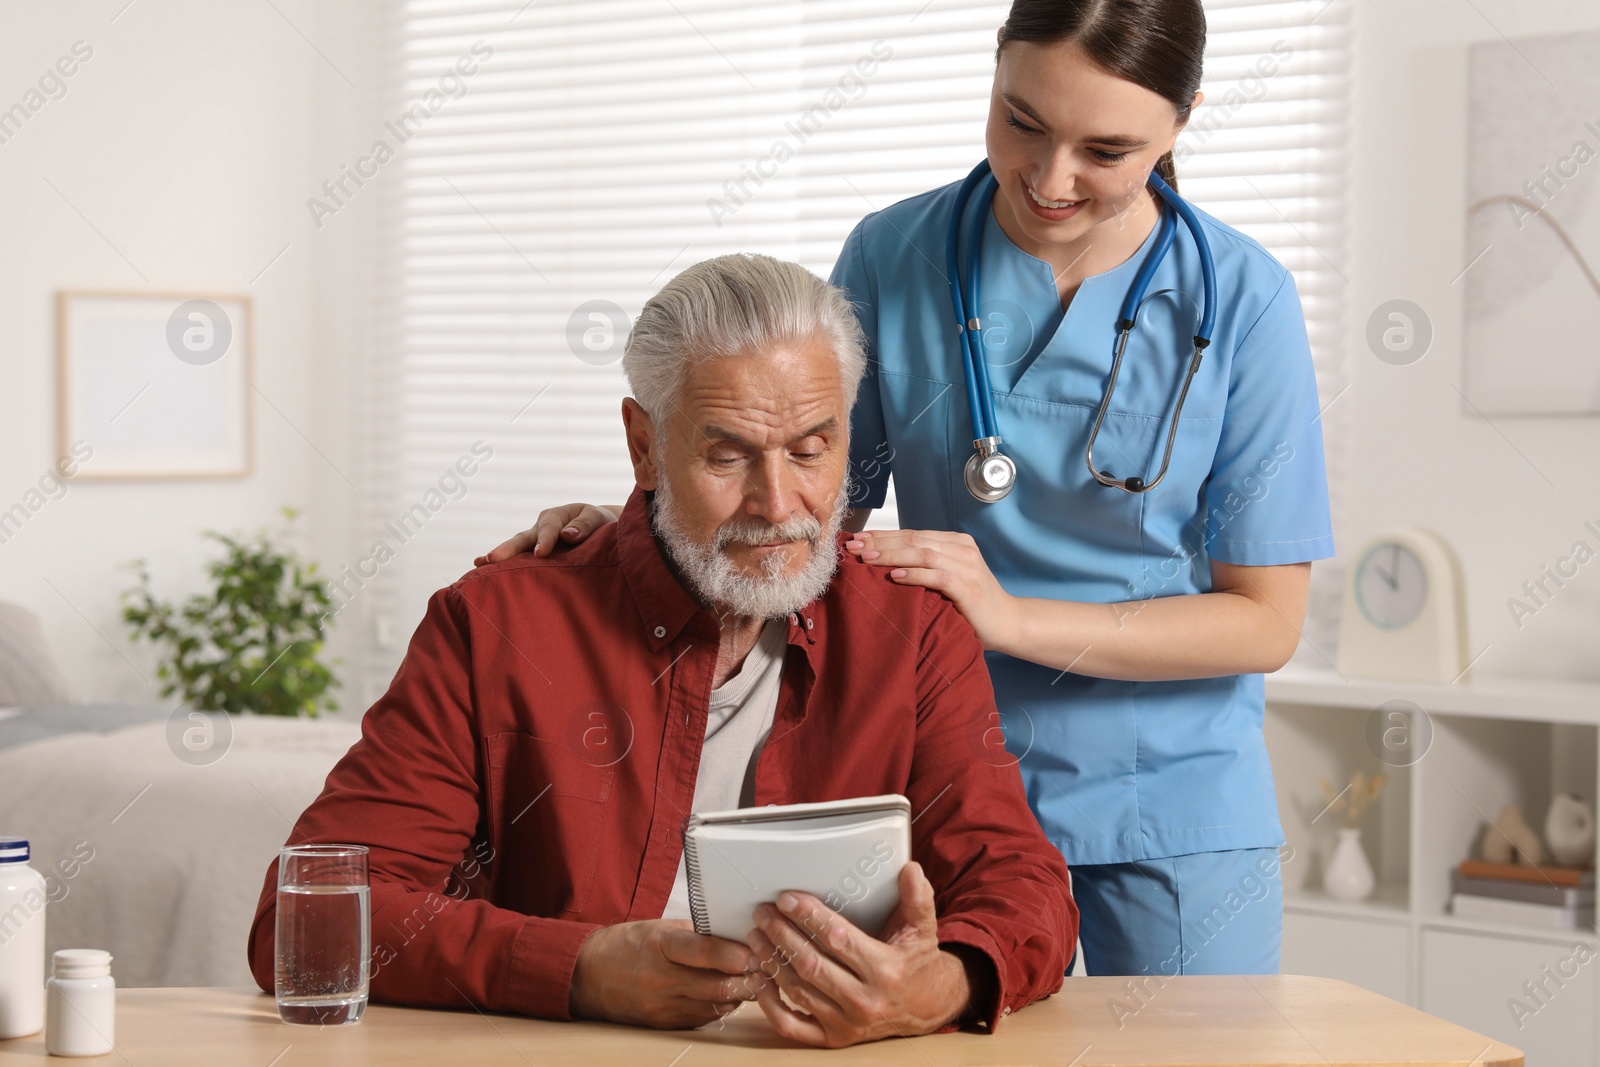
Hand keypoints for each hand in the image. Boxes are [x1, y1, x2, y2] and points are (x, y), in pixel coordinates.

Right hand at [473, 503, 620, 565]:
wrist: (599, 528)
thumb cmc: (600, 524)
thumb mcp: (597, 520)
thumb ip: (585, 526)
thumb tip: (567, 534)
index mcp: (557, 516)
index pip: (550, 529)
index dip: (545, 540)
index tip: (541, 554)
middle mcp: (541, 526)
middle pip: (523, 537)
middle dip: (509, 548)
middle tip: (493, 558)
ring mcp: (534, 539)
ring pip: (516, 547)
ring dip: (499, 555)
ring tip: (479, 564)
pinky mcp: (533, 552)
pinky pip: (518, 557)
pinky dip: (502, 563)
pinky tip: (480, 569)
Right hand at [570, 919, 758, 1029]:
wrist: (587, 975)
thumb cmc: (626, 945)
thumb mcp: (659, 928)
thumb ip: (695, 933)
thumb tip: (734, 936)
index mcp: (660, 946)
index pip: (705, 951)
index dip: (735, 954)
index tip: (755, 952)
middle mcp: (661, 979)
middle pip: (716, 985)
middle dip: (748, 979)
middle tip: (765, 970)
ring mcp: (662, 1005)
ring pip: (714, 1005)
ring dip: (738, 995)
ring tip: (753, 983)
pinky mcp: (663, 1023)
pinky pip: (702, 1018)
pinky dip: (720, 1006)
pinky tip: (729, 995)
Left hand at [744, 862, 975, 1047]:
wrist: (928, 1008)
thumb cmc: (917, 962)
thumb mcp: (923, 928)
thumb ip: (917, 898)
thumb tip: (911, 869)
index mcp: (885, 969)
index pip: (838, 938)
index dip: (809, 917)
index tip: (786, 899)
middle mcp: (865, 1000)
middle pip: (811, 964)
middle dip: (781, 935)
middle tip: (763, 913)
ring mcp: (847, 1023)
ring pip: (798, 992)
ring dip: (772, 962)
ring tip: (756, 937)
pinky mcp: (834, 1038)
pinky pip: (792, 1026)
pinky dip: (769, 1005)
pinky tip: (759, 979)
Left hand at [844, 530, 1016, 650]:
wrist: (1008, 623)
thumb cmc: (972, 604)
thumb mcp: (949, 577)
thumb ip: (926, 566)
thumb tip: (883, 561)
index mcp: (956, 542)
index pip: (912, 533)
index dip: (882, 535)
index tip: (855, 538)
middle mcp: (962, 549)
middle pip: (913, 540)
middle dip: (880, 542)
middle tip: (853, 546)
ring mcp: (967, 567)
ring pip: (922, 554)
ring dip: (891, 555)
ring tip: (866, 559)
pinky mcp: (969, 588)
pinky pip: (937, 576)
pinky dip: (914, 575)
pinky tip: (894, 576)